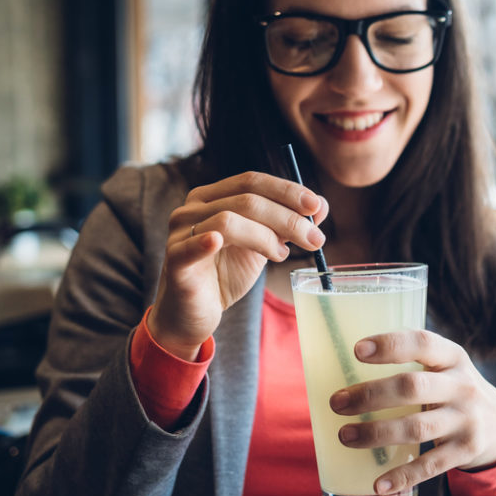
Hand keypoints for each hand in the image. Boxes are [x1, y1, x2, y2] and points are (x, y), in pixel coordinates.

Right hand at [150, 171, 328, 358]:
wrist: (194, 314)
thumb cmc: (225, 274)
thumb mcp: (262, 245)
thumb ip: (286, 224)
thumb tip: (321, 205)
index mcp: (212, 197)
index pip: (252, 181)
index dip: (286, 190)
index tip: (316, 206)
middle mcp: (192, 208)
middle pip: (246, 200)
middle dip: (288, 217)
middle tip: (315, 238)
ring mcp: (180, 233)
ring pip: (229, 220)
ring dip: (266, 236)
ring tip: (282, 255)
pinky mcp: (174, 261)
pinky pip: (193, 246)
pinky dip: (208, 241)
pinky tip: (221, 243)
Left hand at [328, 330, 495, 494]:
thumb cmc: (452, 389)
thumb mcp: (444, 366)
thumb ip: (409, 362)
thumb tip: (341, 364)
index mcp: (453, 357)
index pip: (423, 343)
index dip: (391, 345)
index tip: (358, 350)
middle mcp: (463, 386)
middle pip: (413, 387)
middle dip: (371, 395)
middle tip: (337, 403)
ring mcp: (466, 420)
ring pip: (417, 428)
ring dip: (377, 433)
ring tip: (345, 436)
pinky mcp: (466, 451)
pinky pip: (431, 466)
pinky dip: (403, 476)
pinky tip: (377, 483)